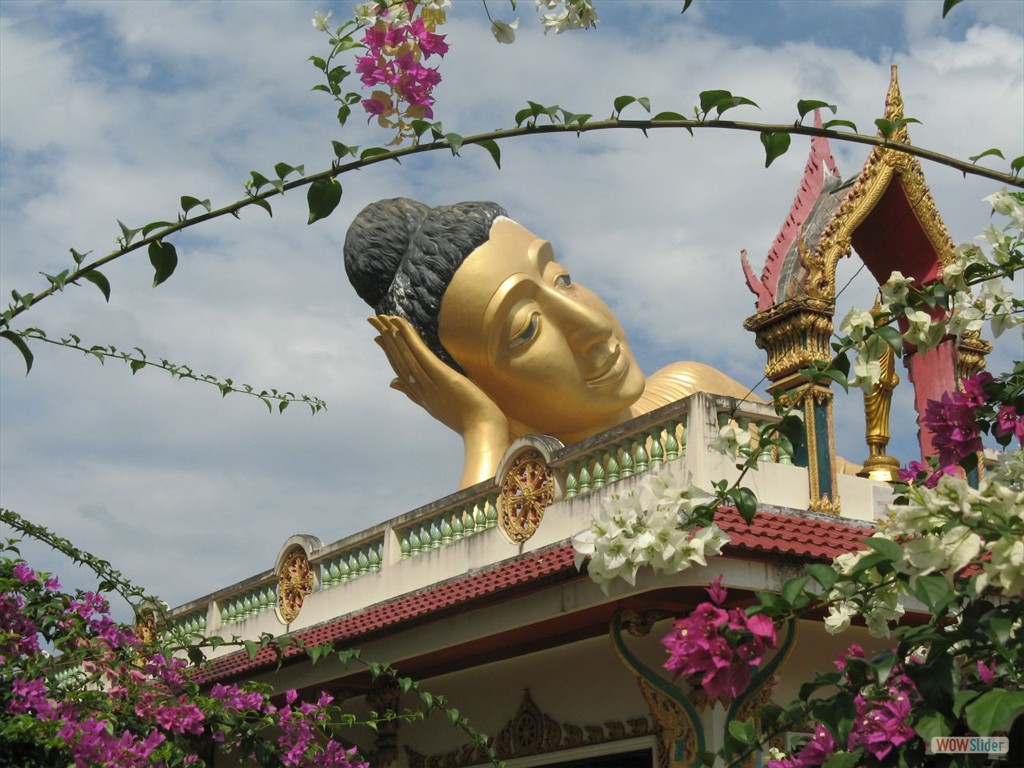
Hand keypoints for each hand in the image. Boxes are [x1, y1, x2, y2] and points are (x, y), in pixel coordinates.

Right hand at [370, 316, 509, 486]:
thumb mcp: (440, 408)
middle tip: (373, 321)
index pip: (402, 372)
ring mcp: (430, 383)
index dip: (390, 353)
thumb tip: (394, 385)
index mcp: (424, 398)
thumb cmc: (471, 421)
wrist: (483, 431)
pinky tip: (399, 325)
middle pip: (399, 361)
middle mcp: (422, 390)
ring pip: (406, 356)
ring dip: (393, 335)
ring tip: (382, 319)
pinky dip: (408, 339)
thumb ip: (419, 396)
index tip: (379, 339)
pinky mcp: (441, 376)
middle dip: (386, 340)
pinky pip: (421, 355)